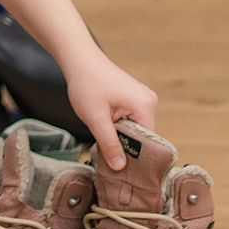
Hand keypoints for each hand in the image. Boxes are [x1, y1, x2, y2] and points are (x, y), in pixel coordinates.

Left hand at [64, 50, 157, 170]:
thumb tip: (120, 167)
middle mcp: (149, 102)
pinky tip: (104, 125)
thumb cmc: (86, 84)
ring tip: (102, 135)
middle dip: (125, 146)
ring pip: (134, 129)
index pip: (148, 143)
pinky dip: (118, 126)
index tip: (121, 169)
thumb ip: (109, 144)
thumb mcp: (95, 118)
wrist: (79, 59)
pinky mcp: (133, 97)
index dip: (135, 157)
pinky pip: (130, 119)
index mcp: (145, 106)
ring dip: (119, 135)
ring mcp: (142, 98)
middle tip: (107, 155)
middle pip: (142, 136)